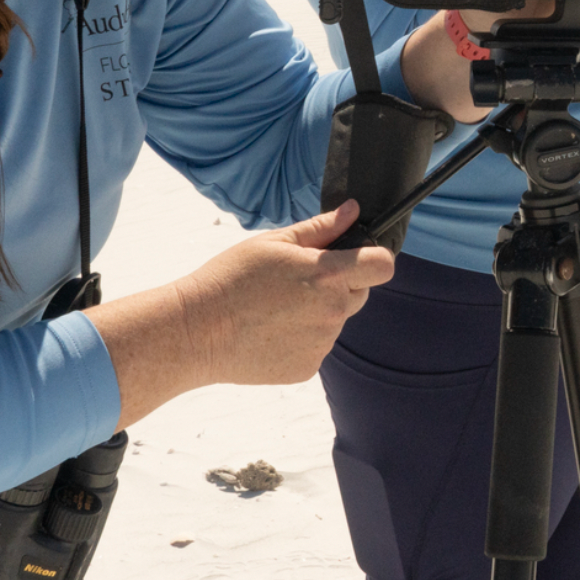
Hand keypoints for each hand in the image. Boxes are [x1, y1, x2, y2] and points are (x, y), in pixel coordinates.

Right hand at [173, 202, 394, 385]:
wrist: (197, 332)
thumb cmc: (231, 278)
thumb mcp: (273, 242)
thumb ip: (320, 228)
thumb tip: (353, 211)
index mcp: (327, 275)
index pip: (382, 266)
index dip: (374, 258)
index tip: (357, 257)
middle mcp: (332, 312)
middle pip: (359, 293)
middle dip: (340, 284)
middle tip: (298, 281)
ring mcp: (321, 344)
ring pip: (335, 321)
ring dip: (317, 313)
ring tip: (275, 308)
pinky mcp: (307, 368)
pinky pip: (316, 346)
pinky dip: (301, 339)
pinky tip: (269, 331)